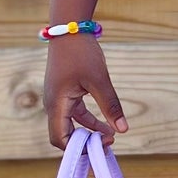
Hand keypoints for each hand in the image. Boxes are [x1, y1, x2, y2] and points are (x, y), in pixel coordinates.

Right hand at [44, 34, 127, 148]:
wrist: (70, 29)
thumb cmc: (82, 53)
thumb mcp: (99, 80)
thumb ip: (110, 105)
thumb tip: (123, 130)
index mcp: (56, 105)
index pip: (60, 139)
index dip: (78, 148)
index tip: (101, 144)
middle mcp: (53, 105)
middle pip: (64, 135)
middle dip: (85, 142)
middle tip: (109, 141)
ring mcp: (58, 99)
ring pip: (72, 125)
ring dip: (90, 131)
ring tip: (111, 135)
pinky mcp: (65, 93)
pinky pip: (75, 113)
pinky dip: (89, 120)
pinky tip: (106, 123)